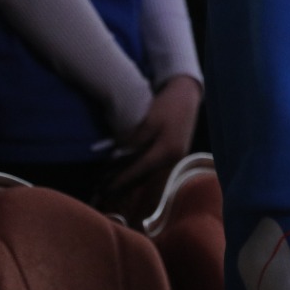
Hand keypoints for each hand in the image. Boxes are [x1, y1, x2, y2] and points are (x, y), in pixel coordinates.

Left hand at [107, 76, 201, 199]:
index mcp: (168, 150)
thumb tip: (117, 157)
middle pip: (144, 177)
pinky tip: (126, 176)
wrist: (187, 95)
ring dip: (130, 183)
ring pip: (148, 175)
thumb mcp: (149, 120)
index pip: (140, 169)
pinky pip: (152, 169)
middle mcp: (173, 159)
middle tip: (102, 194)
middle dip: (123, 187)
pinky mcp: (173, 155)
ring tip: (110, 189)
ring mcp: (174, 159)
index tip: (105, 188)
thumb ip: (134, 140)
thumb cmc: (167, 104)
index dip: (121, 179)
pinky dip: (138, 174)